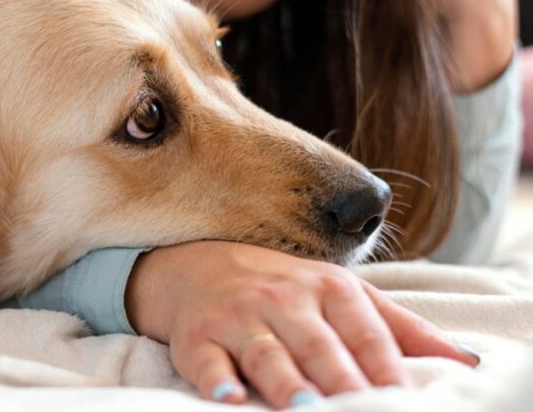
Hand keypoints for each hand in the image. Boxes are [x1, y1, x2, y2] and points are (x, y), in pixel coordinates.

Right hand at [126, 241, 477, 407]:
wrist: (193, 265)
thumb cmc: (281, 288)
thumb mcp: (341, 293)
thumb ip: (400, 327)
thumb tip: (468, 360)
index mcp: (327, 288)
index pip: (364, 331)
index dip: (386, 366)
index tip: (405, 399)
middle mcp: (282, 300)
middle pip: (318, 346)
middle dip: (342, 381)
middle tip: (365, 410)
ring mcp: (237, 318)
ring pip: (266, 354)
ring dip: (286, 382)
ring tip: (306, 409)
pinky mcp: (197, 337)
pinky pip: (206, 361)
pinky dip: (216, 381)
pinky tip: (228, 400)